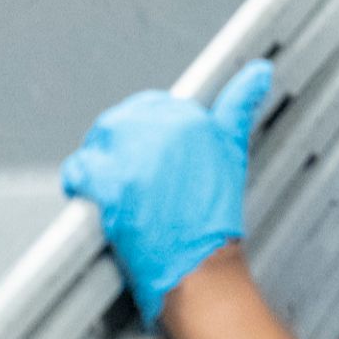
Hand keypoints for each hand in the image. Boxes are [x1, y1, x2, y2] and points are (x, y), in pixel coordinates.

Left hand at [62, 59, 272, 324]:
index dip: (142, 137)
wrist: (201, 266)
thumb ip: (239, 106)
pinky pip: (79, 171)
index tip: (145, 161)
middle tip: (126, 180)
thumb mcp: (232, 151)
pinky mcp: (110, 184)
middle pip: (118, 125)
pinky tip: (89, 196)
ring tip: (111, 189)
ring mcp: (133, 156)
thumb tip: (259, 72)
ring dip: (98, 165)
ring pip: (98, 145)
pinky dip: (78, 183)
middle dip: (117, 150)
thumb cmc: (215, 218)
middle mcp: (160, 128)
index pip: (149, 108)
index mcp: (187, 116)